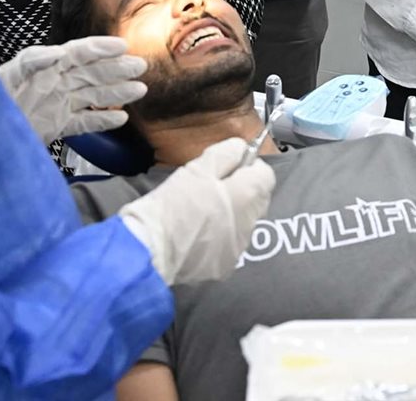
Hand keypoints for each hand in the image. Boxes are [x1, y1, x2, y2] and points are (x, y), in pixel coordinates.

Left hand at [0, 36, 146, 141]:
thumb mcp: (3, 78)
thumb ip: (29, 64)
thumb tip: (57, 55)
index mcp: (42, 66)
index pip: (77, 53)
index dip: (100, 48)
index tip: (123, 46)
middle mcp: (53, 83)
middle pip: (90, 73)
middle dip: (116, 69)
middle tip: (141, 66)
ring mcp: (56, 105)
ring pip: (92, 96)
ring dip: (117, 92)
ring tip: (140, 90)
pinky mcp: (54, 126)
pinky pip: (83, 122)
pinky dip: (102, 120)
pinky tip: (121, 118)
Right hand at [117, 138, 275, 284]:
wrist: (149, 248)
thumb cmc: (172, 204)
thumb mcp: (197, 168)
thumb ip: (226, 154)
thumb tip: (241, 149)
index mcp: (246, 196)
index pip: (266, 176)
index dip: (250, 167)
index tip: (232, 166)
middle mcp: (250, 224)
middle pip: (259, 200)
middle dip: (244, 190)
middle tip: (214, 187)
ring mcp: (238, 248)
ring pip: (246, 223)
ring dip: (234, 214)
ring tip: (204, 212)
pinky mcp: (225, 267)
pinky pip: (231, 244)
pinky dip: (222, 237)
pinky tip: (199, 234)